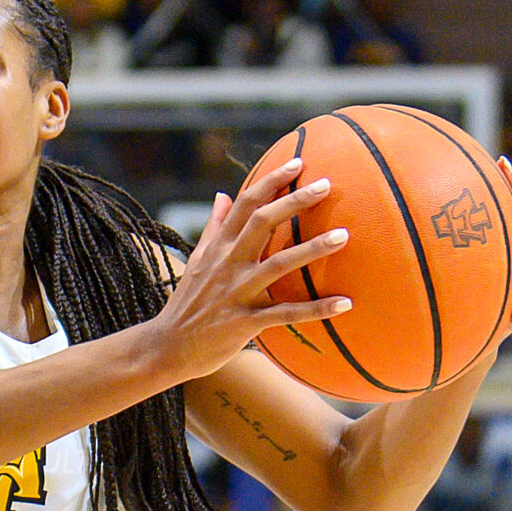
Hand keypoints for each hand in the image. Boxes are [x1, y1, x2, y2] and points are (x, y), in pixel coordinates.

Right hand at [152, 158, 352, 380]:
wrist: (167, 347)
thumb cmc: (186, 304)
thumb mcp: (196, 260)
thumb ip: (213, 227)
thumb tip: (221, 195)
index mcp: (218, 247)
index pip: (246, 203)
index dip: (272, 180)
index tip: (298, 163)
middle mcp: (228, 264)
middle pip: (263, 222)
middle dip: (294, 201)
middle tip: (327, 185)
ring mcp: (237, 292)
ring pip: (278, 264)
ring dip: (312, 249)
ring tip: (344, 236)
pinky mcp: (244, 323)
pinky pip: (285, 314)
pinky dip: (316, 309)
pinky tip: (344, 304)